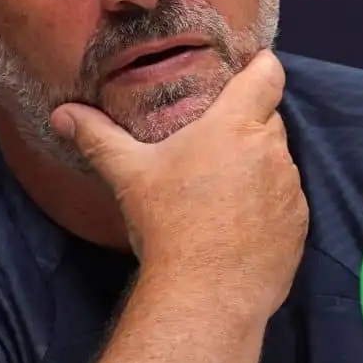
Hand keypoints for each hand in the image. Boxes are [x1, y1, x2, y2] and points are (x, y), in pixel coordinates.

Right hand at [52, 50, 307, 315]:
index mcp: (235, 125)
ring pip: (278, 161)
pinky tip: (237, 223)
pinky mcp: (299, 226)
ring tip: (220, 188)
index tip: (250, 66)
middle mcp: (272, 150)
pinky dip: (267, 203)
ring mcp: (291, 189)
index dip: (261, 66)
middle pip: (268, 119)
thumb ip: (98, 137)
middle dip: (247, 123)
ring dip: (257, 165)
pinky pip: (286, 200)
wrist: (205, 296)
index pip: (268, 75)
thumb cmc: (168, 226)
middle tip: (212, 140)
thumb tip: (63, 113)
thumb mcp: (129, 175)